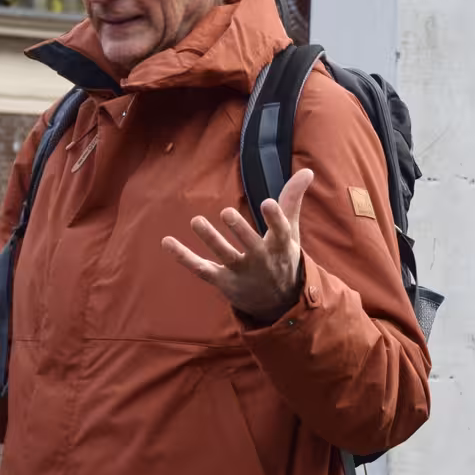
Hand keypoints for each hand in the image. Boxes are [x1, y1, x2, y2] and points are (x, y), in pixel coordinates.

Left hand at [166, 169, 312, 323]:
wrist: (277, 303)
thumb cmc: (282, 257)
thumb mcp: (291, 232)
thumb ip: (292, 200)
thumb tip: (307, 171)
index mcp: (281, 247)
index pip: (280, 232)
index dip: (274, 218)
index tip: (267, 203)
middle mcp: (262, 261)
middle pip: (251, 246)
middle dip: (239, 231)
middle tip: (226, 213)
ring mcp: (241, 273)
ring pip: (225, 256)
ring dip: (211, 240)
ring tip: (196, 220)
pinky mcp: (223, 282)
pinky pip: (201, 269)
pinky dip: (184, 257)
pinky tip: (167, 241)